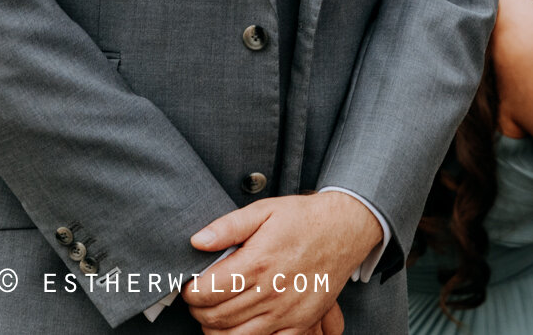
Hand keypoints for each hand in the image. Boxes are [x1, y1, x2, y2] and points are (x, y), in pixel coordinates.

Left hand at [184, 191, 379, 334]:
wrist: (344, 230)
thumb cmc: (303, 219)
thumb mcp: (263, 210)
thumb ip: (228, 226)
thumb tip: (197, 241)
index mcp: (258, 263)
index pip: (208, 291)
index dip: (190, 292)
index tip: (189, 286)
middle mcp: (271, 292)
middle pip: (217, 317)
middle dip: (198, 312)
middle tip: (197, 301)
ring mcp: (286, 312)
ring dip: (215, 330)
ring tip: (212, 316)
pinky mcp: (300, 324)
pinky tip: (238, 328)